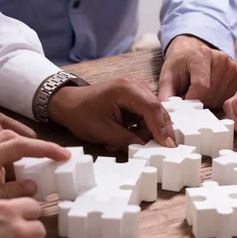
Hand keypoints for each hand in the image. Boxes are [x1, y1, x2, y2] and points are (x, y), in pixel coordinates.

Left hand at [0, 130, 68, 227]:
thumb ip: (7, 194)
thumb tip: (32, 187)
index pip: (21, 146)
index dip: (45, 150)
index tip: (63, 156)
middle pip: (12, 137)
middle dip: (35, 146)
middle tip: (51, 159)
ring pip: (0, 146)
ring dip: (16, 158)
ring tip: (19, 180)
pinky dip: (2, 165)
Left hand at [49, 78, 175, 151]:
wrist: (68, 103)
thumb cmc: (81, 113)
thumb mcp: (103, 131)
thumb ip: (127, 140)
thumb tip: (146, 149)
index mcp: (127, 89)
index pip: (152, 109)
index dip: (162, 129)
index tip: (168, 146)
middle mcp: (136, 85)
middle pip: (157, 112)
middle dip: (155, 133)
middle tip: (152, 151)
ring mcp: (137, 90)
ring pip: (154, 116)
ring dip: (144, 133)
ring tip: (124, 142)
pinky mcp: (136, 98)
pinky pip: (146, 116)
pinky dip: (140, 129)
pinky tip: (125, 136)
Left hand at [158, 35, 236, 108]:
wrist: (191, 51)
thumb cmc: (180, 63)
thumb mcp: (167, 76)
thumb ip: (166, 95)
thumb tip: (167, 113)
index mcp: (202, 55)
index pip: (201, 86)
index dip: (191, 100)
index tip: (183, 102)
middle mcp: (221, 59)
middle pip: (210, 95)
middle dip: (197, 102)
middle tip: (188, 95)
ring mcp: (231, 68)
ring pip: (218, 100)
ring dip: (205, 102)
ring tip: (197, 92)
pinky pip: (225, 99)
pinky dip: (214, 101)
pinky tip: (207, 92)